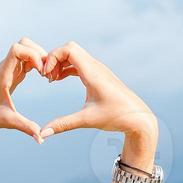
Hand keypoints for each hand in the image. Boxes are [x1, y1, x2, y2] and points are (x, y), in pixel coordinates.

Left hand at [0, 37, 50, 142]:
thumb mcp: (8, 122)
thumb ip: (25, 127)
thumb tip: (41, 139)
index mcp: (3, 74)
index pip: (16, 49)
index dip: (32, 55)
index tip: (40, 72)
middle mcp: (5, 67)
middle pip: (23, 43)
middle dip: (39, 53)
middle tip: (47, 71)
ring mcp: (9, 68)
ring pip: (26, 49)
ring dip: (39, 57)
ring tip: (47, 74)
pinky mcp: (12, 72)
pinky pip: (27, 59)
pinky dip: (37, 63)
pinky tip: (43, 76)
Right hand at [37, 42, 155, 142]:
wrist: (139, 118)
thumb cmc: (117, 117)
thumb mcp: (87, 120)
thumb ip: (63, 125)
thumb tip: (42, 134)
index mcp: (93, 73)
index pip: (68, 49)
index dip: (53, 57)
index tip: (46, 76)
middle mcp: (96, 66)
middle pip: (69, 48)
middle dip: (53, 58)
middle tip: (46, 77)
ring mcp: (98, 69)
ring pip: (73, 54)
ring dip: (59, 63)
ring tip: (51, 80)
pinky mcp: (98, 75)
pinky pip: (78, 63)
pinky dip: (66, 68)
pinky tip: (58, 80)